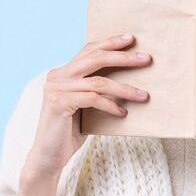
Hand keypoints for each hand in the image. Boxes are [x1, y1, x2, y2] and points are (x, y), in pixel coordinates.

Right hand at [24, 34, 151, 176]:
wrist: (49, 157)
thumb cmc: (72, 129)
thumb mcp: (86, 103)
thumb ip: (97, 87)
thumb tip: (131, 75)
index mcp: (63, 72)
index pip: (89, 50)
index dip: (110, 42)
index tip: (131, 38)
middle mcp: (57, 76)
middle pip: (95, 58)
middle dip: (123, 57)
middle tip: (146, 59)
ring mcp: (56, 89)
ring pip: (99, 82)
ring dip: (125, 89)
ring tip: (144, 95)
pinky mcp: (58, 104)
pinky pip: (93, 99)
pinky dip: (111, 105)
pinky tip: (123, 112)